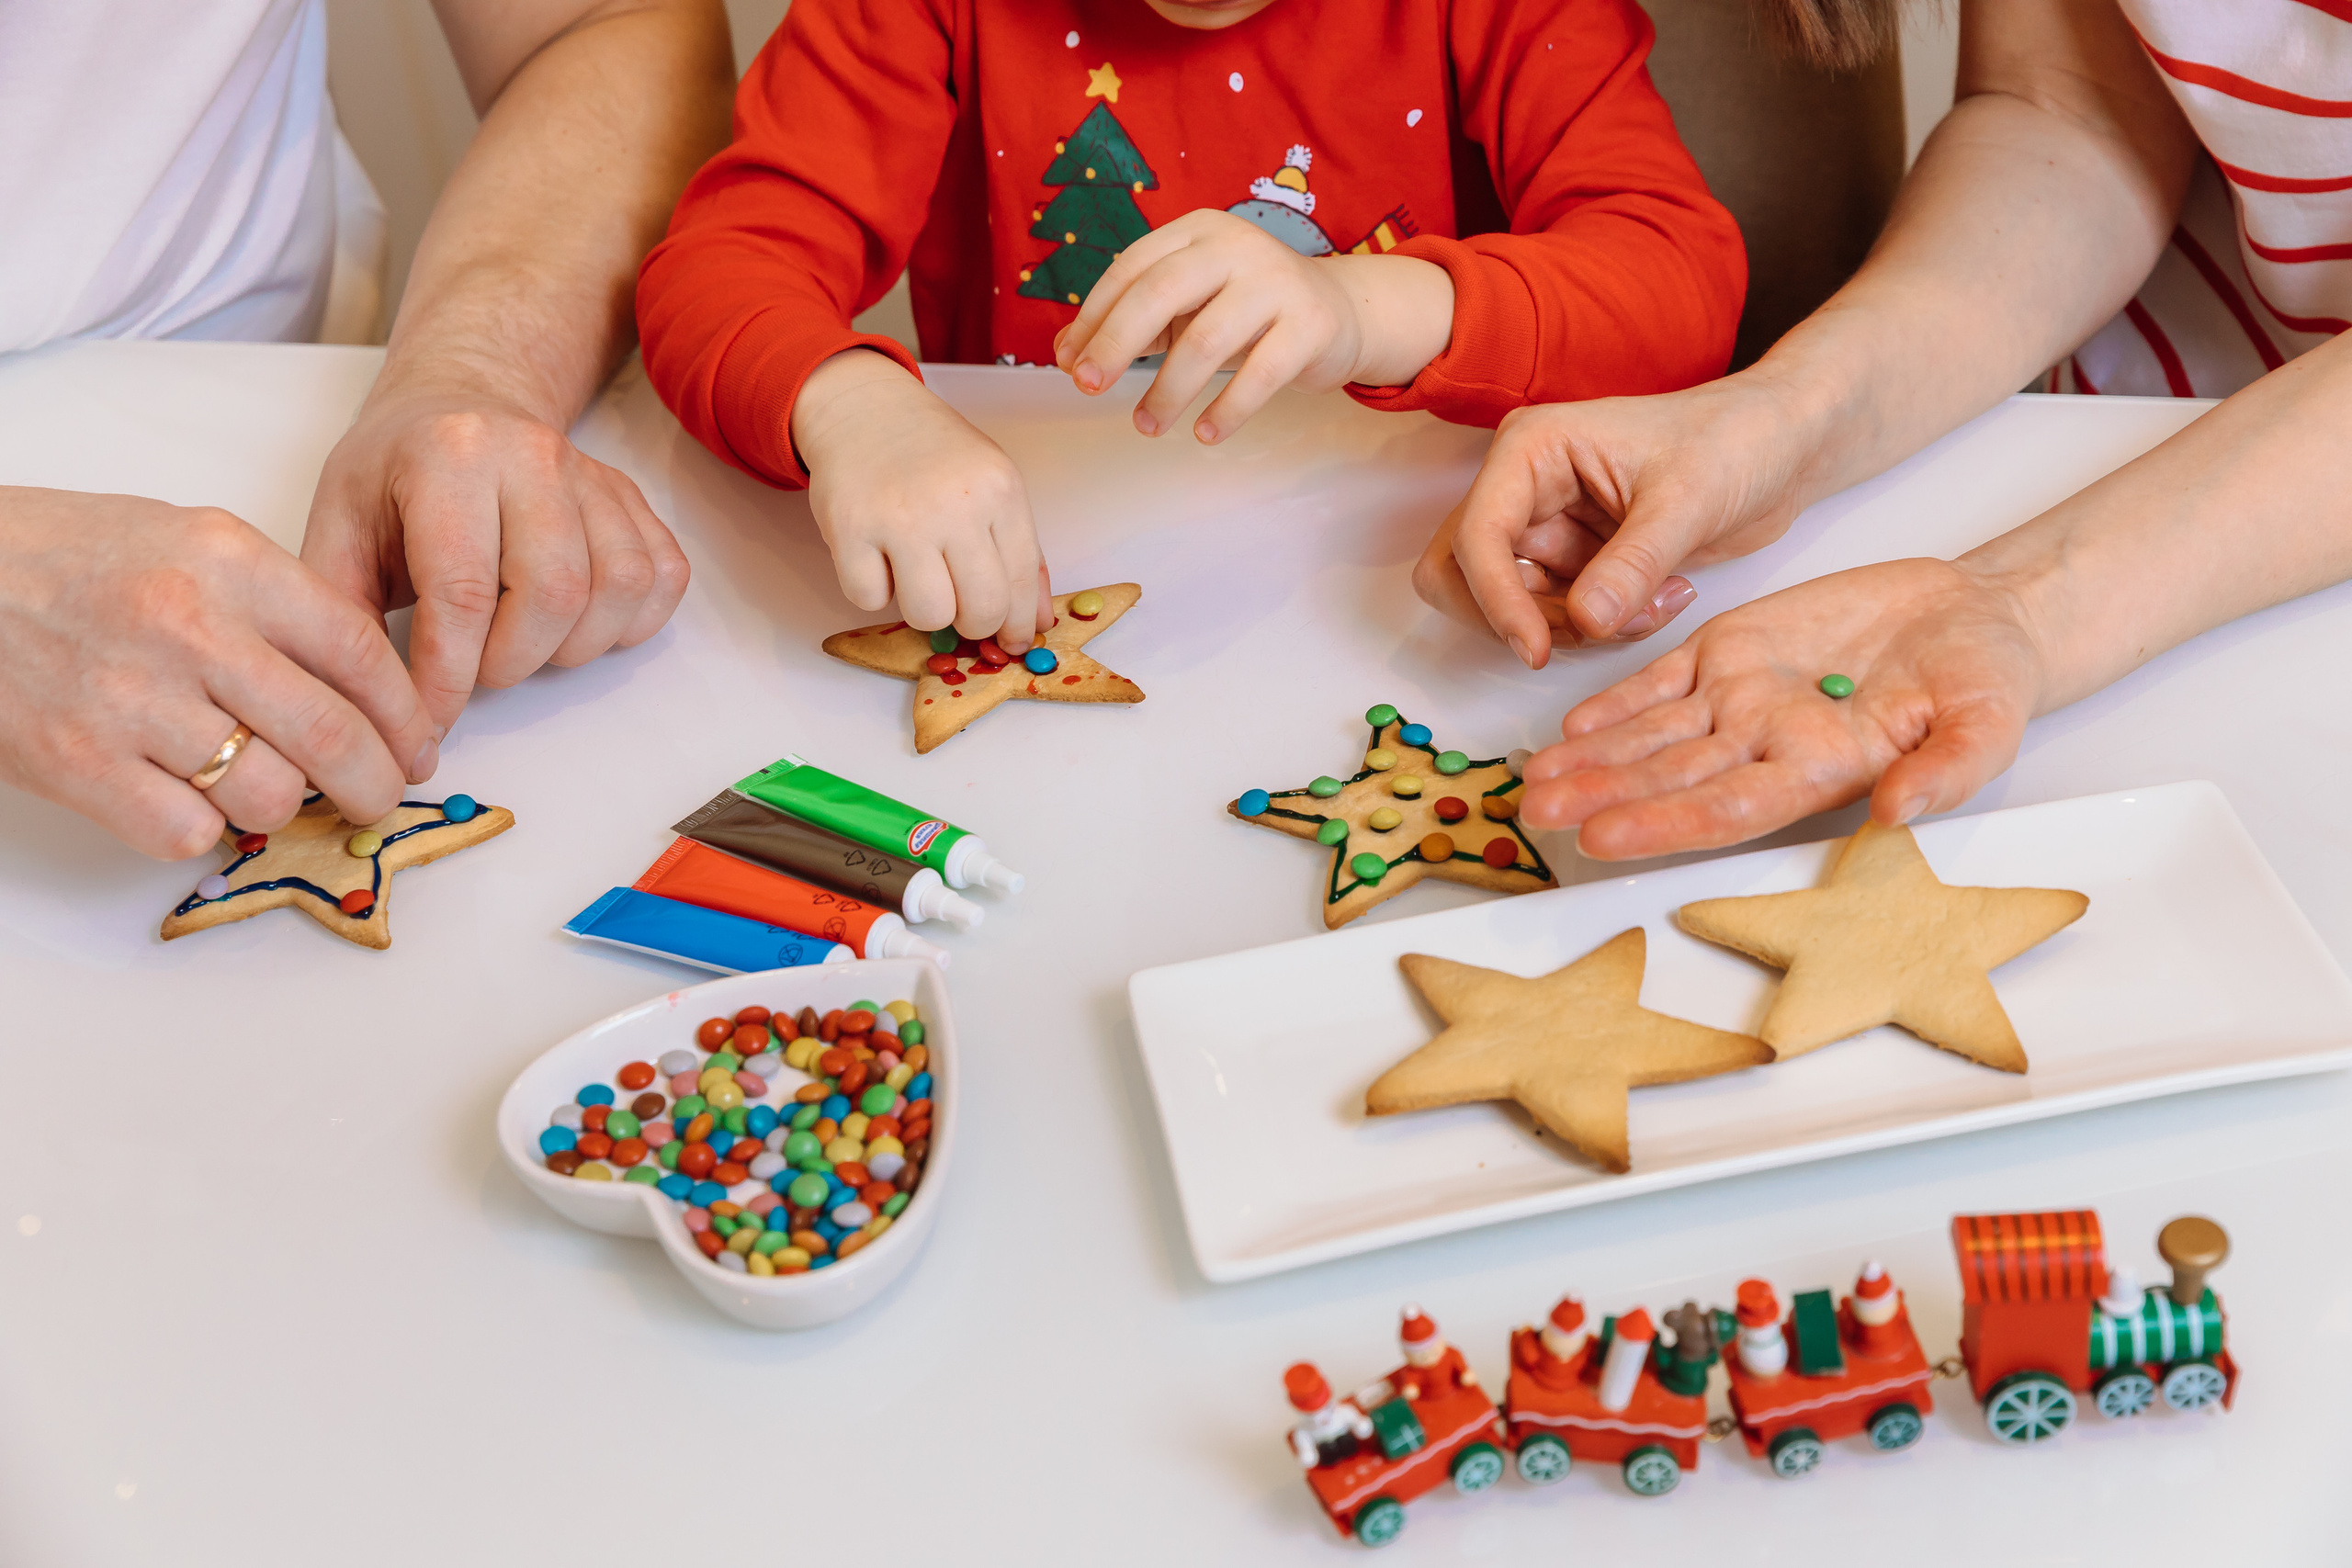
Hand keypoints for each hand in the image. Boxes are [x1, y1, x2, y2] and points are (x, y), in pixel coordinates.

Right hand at [0, 488, 437, 857]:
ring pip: (267, 793)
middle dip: (376, 782)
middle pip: (333, 736)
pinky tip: (186, 798)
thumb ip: (271, 600)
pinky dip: (201, 829)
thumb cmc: (61, 556)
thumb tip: (360, 680)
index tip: (418, 745)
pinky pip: (186, 831)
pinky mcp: (79, 764)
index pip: (359, 651)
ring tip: (267, 788)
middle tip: (379, 795)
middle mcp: (189, 628)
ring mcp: (131, 700)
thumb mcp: (182, 539)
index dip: (406, 713)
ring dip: (283, 806)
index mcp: (227, 563)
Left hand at [302, 384, 690, 732]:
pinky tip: (577, 621)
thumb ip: (345, 615)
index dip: (448, 678)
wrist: (458, 402)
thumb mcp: (337, 528)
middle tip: (478, 667)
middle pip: (555, 592)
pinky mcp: (633, 499)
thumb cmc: (394, 474)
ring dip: (574, 644)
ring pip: (620, 587)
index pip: (463, 592)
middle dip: (513, 661)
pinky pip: (664, 577)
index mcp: (448, 457)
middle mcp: (532, 456)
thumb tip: (371, 714)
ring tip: (525, 642)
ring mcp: (593, 475)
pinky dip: (629, 622)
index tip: (429, 724)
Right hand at [792, 349, 1051, 651]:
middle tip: (962, 610)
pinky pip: (869, 600)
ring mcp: (900, 517)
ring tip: (918, 577)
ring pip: (927, 615)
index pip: (1020, 581)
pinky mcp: (850, 529)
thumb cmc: (934, 452)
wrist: (866, 408)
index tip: (1012, 642)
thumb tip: (1037, 621)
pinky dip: (874, 591)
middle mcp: (954, 504)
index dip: (1019, 624)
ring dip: (924, 610)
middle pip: (980, 610)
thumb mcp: (993, 484)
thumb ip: (1020, 552)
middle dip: (974, 625)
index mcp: (999, 490)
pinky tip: (879, 558)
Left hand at [1054, 209, 1452, 444]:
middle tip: (1088, 387)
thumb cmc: (1246, 311)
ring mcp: (1277, 282)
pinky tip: (1206, 433)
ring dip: (1168, 390)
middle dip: (1115, 343)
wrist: (1338, 313)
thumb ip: (1132, 324)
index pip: (1132, 268)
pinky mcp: (1310, 325)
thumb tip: (1067, 355)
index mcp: (1197, 232)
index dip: (1094, 317)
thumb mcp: (1188, 305)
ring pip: (1207, 339)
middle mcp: (1236, 246)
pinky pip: (1260, 374)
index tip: (1069, 362)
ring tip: (1147, 425)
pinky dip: (1228, 409)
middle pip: (1160, 292)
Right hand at [1413, 378, 1825, 665]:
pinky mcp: (1572, 561)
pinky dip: (1600, 627)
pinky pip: (1556, 616)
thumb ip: (1633, 563)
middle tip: (1596, 625)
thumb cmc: (1737, 441)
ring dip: (1572, 627)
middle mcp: (1525, 486)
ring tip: (1652, 606)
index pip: (1477, 533)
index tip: (1533, 648)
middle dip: (1522, 616)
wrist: (1781, 449)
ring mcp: (1546, 526)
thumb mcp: (1689, 500)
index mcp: (1534, 448)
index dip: (1495, 598)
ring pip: (1511, 605)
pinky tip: (1661, 600)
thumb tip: (1583, 622)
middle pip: (1465, 574)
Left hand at [1519, 558, 2043, 859]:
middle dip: (1602, 796)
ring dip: (1591, 759)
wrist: (1976, 616)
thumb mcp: (1988, 722)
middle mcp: (1767, 744)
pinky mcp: (1730, 652)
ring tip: (1533, 779)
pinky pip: (1661, 682)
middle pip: (1671, 778)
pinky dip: (1616, 701)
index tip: (1606, 836)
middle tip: (1535, 813)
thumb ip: (1947, 770)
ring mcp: (1742, 700)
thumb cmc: (1988, 680)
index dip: (1666, 822)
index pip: (1730, 806)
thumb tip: (1898, 816)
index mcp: (1821, 770)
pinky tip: (1570, 723)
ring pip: (1652, 735)